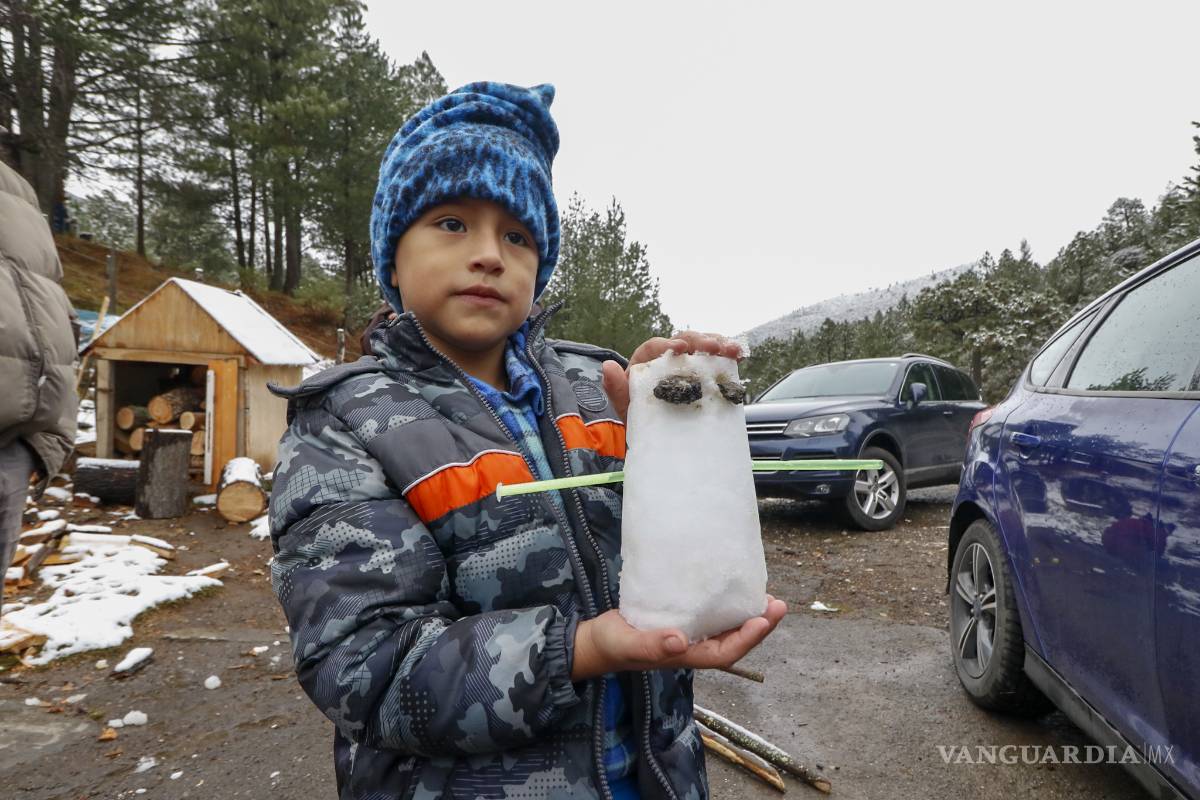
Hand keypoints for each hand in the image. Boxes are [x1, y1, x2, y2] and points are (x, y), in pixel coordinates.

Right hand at [570, 596, 786, 680]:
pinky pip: (713, 615)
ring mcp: (689, 634)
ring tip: (766, 597)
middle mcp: (694, 646)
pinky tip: (732, 589)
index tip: (764, 619)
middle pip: (735, 640)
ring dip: (749, 615)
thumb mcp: (627, 644)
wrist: (597, 641)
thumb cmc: (612, 645)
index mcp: (686, 655)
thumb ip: (651, 645)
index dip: (748, 638)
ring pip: (728, 628)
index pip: (726, 652)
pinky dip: (728, 605)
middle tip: (778, 604)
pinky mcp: (682, 619)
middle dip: (759, 625)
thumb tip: (680, 641)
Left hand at [601, 330, 743, 422]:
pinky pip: (714, 357)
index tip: (682, 349)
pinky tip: (739, 354)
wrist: (657, 437)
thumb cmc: (640, 419)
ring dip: (719, 343)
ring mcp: (687, 362)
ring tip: (733, 349)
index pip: (656, 346)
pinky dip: (726, 353)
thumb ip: (616, 389)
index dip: (669, 344)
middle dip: (701, 340)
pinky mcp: (702, 370)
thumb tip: (607, 366)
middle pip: (684, 340)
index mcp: (645, 360)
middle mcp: (667, 356)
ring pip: (702, 345)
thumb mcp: (627, 408)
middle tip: (716, 347)